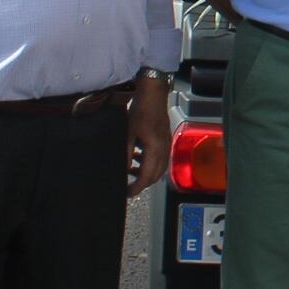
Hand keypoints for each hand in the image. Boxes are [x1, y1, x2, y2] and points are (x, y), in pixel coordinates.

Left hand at [127, 76, 171, 197]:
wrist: (154, 95)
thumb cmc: (140, 111)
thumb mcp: (128, 133)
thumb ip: (126, 154)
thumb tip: (122, 171)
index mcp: (155, 149)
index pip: (147, 176)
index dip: (137, 187)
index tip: (127, 193)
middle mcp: (164, 150)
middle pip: (156, 175)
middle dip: (143, 184)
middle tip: (128, 187)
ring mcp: (166, 145)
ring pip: (159, 168)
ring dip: (147, 174)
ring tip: (131, 173)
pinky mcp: (165, 141)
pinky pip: (160, 159)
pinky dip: (150, 164)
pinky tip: (138, 158)